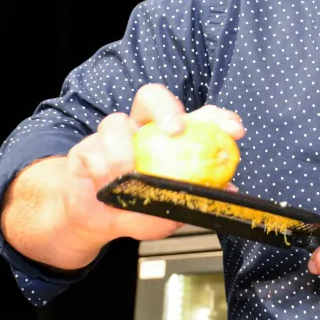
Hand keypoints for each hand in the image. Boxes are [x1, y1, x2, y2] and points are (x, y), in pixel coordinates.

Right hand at [61, 83, 244, 246]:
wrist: (93, 223)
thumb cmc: (134, 210)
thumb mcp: (168, 211)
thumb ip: (192, 199)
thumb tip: (225, 191)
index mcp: (166, 138)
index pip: (194, 117)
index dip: (216, 117)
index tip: (234, 130)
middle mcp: (139, 130)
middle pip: (151, 96)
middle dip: (165, 107)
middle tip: (176, 129)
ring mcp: (111, 136)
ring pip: (115, 123)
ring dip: (123, 156)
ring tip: (127, 181)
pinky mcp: (85, 149)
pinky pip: (94, 153)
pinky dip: (102, 175)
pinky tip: (105, 190)